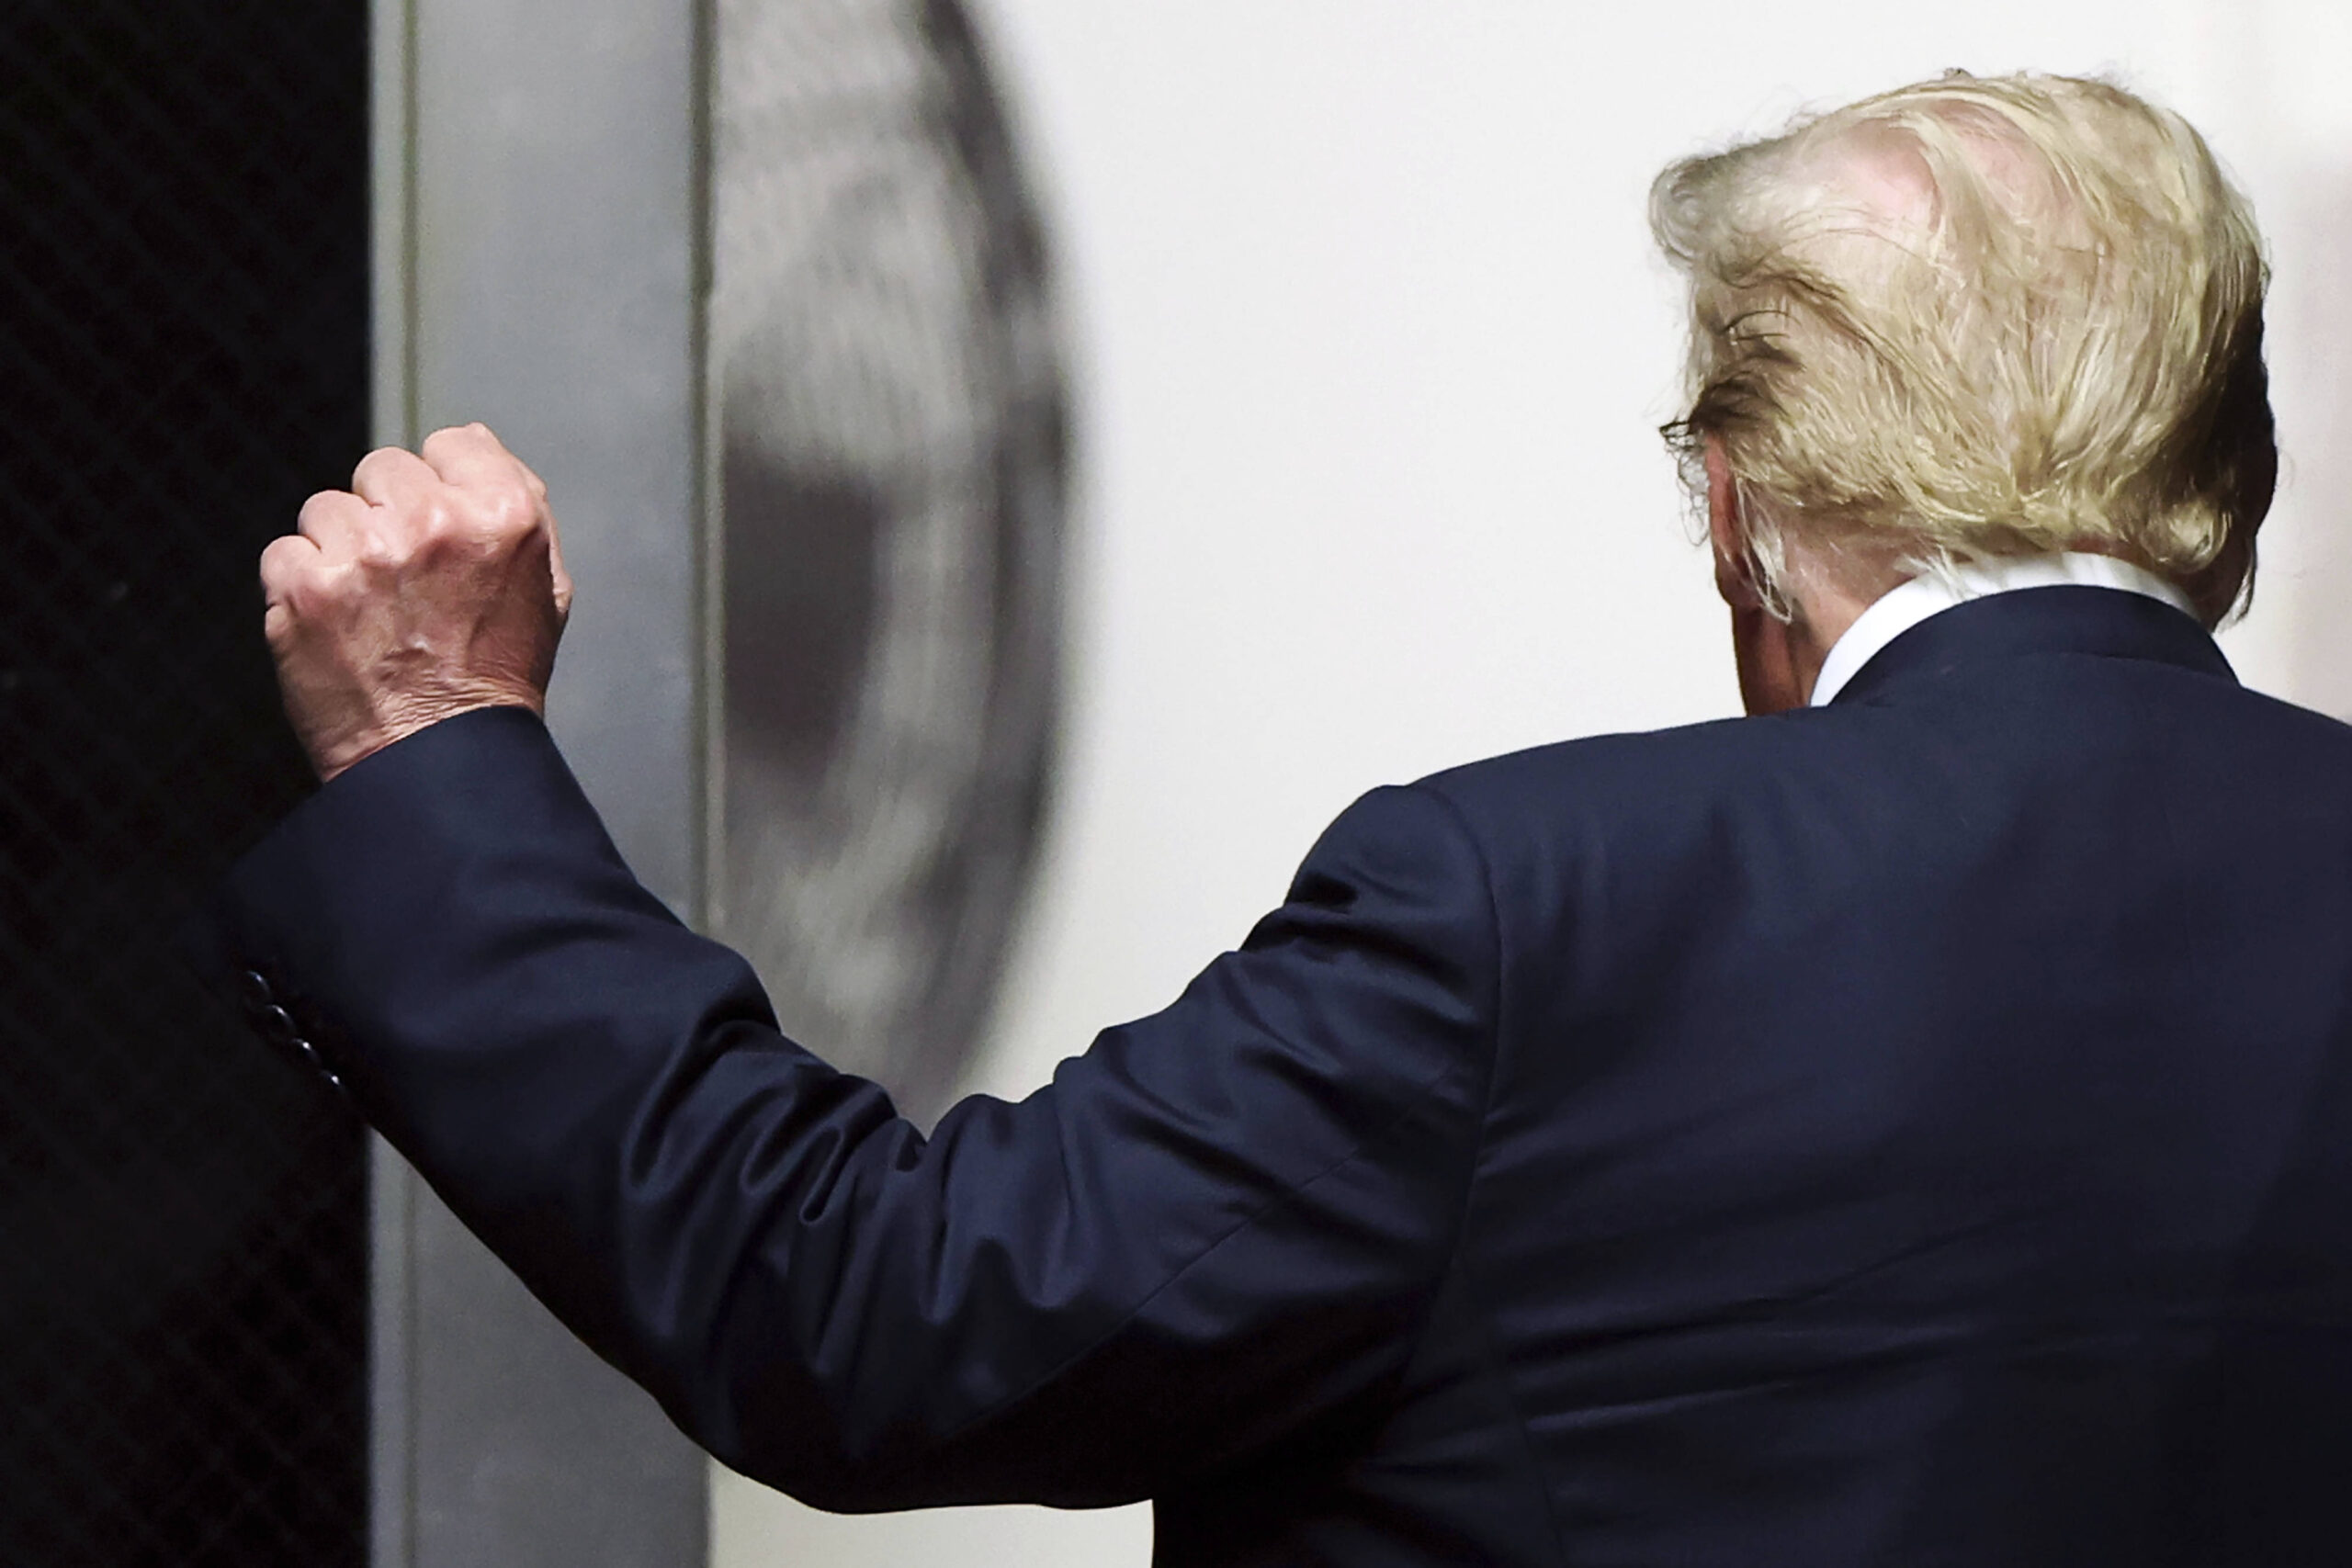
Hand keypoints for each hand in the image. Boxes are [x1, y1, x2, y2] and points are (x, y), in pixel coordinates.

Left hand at [260, 423, 572, 781]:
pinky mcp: (303, 586)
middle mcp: (434, 524)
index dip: (445, 488)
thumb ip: (519, 504)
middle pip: (383, 469)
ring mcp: (364, 553)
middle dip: (388, 515)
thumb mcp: (545, 586)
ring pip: (327, 508)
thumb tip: (475, 441)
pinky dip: (301, 588)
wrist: (439, 760)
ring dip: (340, 550)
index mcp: (504, 516)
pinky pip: (285, 552)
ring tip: (372, 609)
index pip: (451, 444)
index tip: (442, 534)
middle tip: (406, 581)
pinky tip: (338, 627)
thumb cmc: (495, 677)